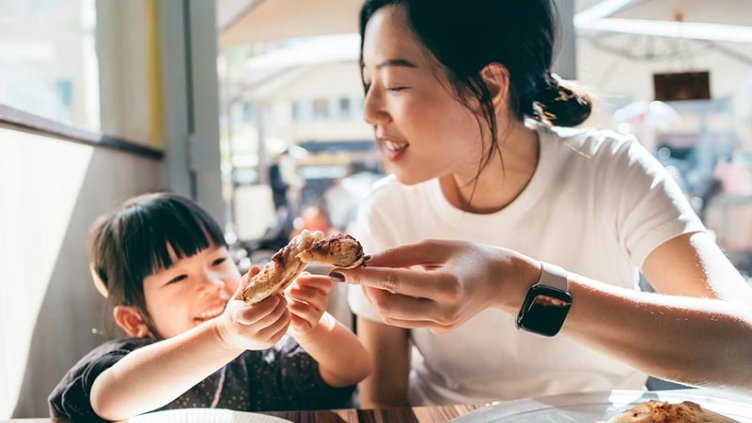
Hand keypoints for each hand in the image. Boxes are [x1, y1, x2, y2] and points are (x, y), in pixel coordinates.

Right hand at [214, 266, 289, 350]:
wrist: (232, 335)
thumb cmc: (236, 310)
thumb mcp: (238, 297)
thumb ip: (247, 283)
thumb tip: (256, 268)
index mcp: (238, 318)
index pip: (253, 315)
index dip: (267, 305)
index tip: (274, 296)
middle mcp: (248, 332)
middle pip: (272, 316)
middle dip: (281, 303)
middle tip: (281, 295)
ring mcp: (259, 340)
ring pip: (281, 322)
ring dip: (285, 309)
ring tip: (281, 302)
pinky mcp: (269, 343)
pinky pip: (284, 329)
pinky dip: (286, 318)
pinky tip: (282, 311)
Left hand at [284, 273, 331, 336]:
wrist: (295, 320)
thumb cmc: (295, 297)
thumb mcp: (299, 285)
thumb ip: (299, 278)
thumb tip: (291, 276)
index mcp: (323, 290)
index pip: (326, 283)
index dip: (312, 280)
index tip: (297, 280)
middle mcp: (323, 303)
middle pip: (313, 296)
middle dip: (296, 292)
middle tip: (286, 291)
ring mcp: (316, 317)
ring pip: (305, 310)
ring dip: (291, 304)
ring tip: (285, 302)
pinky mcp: (306, 328)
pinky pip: (298, 322)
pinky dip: (289, 316)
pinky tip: (285, 312)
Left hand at [332, 240, 540, 333]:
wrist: (501, 281)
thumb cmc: (469, 256)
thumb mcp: (436, 246)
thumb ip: (400, 254)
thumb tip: (366, 261)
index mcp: (448, 286)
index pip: (395, 282)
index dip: (364, 276)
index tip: (341, 270)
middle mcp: (445, 312)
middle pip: (388, 306)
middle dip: (367, 288)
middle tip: (361, 268)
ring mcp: (442, 325)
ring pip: (392, 317)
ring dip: (377, 296)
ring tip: (379, 274)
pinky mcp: (440, 331)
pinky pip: (405, 319)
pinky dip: (393, 302)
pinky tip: (399, 286)